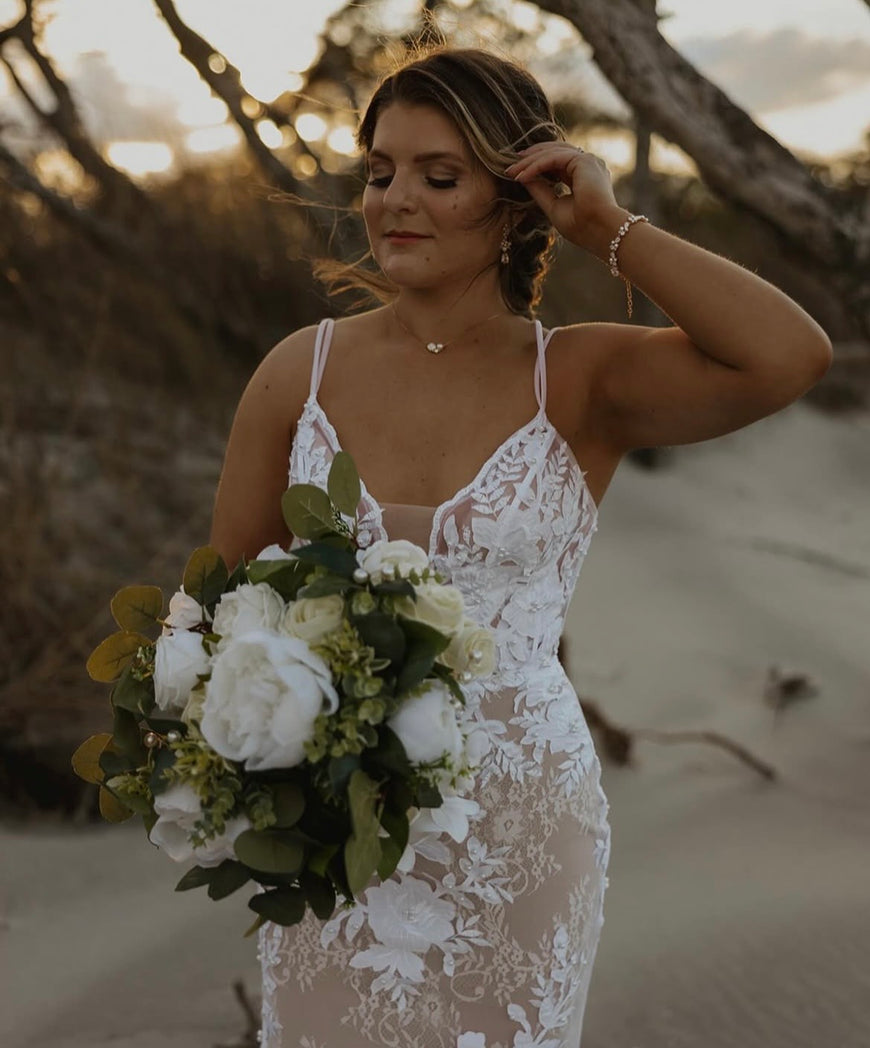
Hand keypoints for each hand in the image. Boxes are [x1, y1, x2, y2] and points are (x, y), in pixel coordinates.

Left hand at [504, 143, 623, 257]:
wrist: (601, 232)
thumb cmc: (582, 227)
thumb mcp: (554, 206)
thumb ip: (540, 190)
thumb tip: (522, 178)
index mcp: (584, 176)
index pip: (557, 163)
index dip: (536, 165)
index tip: (517, 173)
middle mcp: (588, 165)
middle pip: (554, 153)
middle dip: (530, 158)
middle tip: (509, 167)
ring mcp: (588, 161)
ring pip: (553, 152)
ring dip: (530, 161)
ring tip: (512, 171)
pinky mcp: (584, 161)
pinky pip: (554, 158)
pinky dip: (536, 166)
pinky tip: (522, 176)